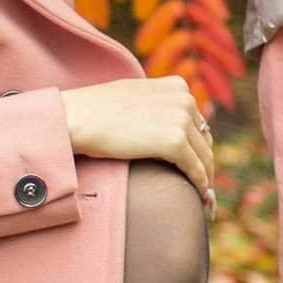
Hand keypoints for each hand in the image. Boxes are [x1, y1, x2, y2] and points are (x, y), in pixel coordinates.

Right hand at [61, 77, 214, 207]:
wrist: (78, 117)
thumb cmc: (97, 111)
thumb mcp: (136, 98)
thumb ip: (156, 107)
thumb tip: (164, 127)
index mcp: (177, 86)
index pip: (197, 121)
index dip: (198, 144)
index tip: (198, 162)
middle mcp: (185, 99)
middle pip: (204, 138)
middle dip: (204, 161)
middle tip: (203, 183)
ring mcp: (181, 119)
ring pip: (203, 155)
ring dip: (205, 176)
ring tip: (204, 194)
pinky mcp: (174, 142)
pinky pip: (195, 168)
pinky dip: (199, 183)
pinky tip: (200, 196)